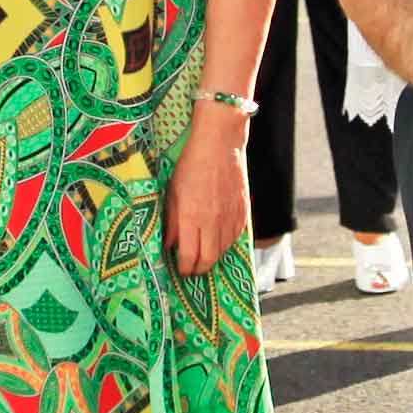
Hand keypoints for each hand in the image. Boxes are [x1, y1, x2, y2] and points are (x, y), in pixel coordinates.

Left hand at [170, 107, 252, 270]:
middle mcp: (213, 221)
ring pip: (223, 250)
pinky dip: (226, 243)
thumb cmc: (191, 163)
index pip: (189, 256)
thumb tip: (168, 243)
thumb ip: (171, 221)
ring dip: (213, 257)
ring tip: (203, 255)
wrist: (220, 142)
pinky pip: (236, 237)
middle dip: (199, 269)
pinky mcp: (244, 211)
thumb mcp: (173, 191)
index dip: (184, 268)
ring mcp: (230, 217)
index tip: (180, 270)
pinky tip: (218, 240)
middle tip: (192, 270)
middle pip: (208, 260)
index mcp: (191, 216)